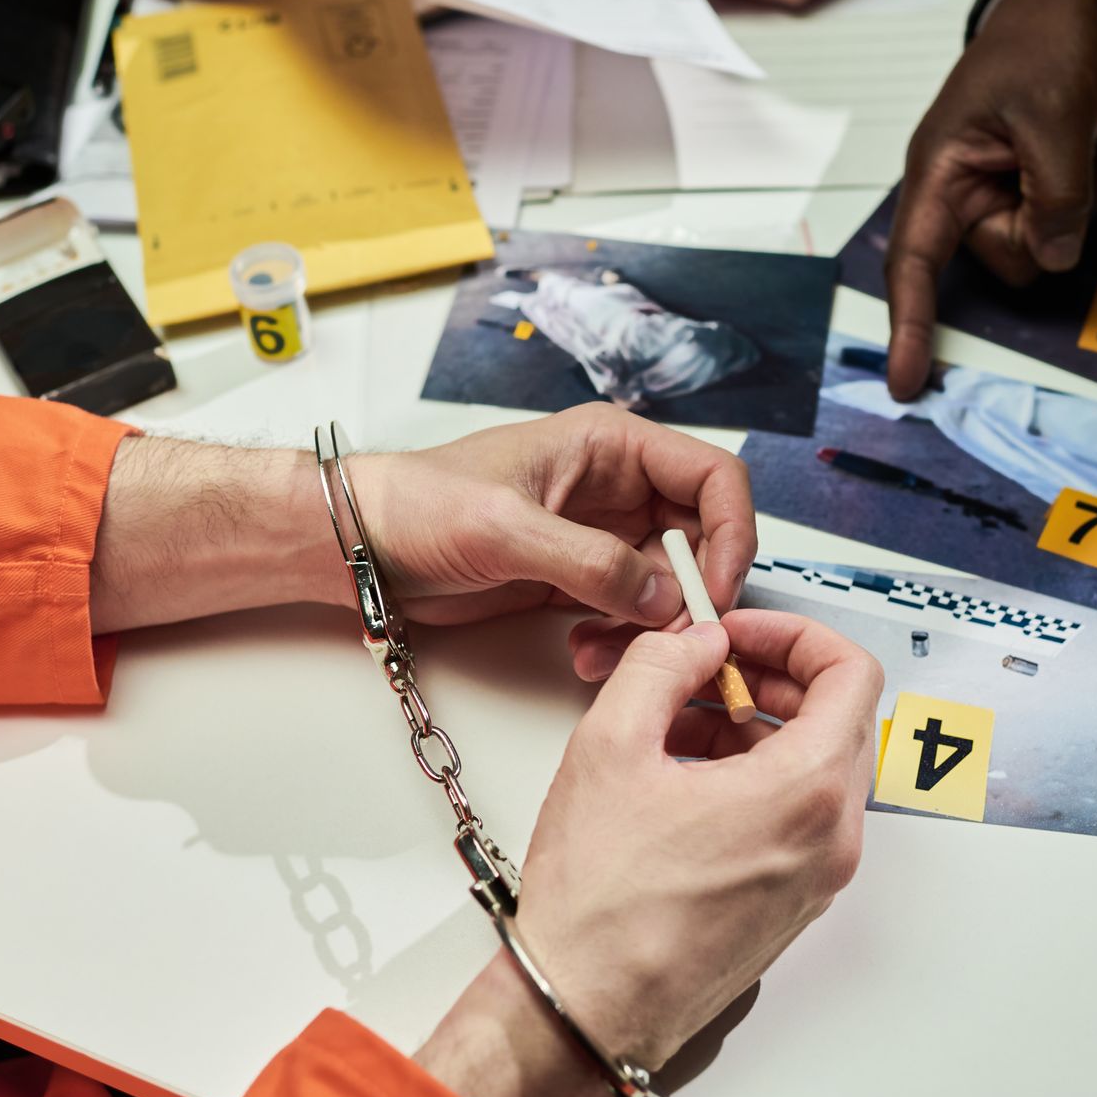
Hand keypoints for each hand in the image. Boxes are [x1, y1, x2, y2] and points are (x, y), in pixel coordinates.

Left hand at [348, 405, 754, 626]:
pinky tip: (586, 651)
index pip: (714, 476)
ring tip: (608, 650)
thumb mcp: (505, 526)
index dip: (734, 531)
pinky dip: (624, 639)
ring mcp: (602, 536)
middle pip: (704, 538)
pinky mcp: (580, 579)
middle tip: (671, 636)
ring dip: (655, 626)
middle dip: (693, 592)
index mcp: (610, 445)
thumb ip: (590, 561)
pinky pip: (632, 613)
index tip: (717, 587)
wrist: (363, 546)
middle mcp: (617, 488)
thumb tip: (662, 597)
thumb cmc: (418, 504)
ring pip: (671, 585)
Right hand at [416, 612, 880, 1096]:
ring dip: (758, 727)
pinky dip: (756, 777)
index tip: (740, 635)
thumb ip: (662, 665)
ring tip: (679, 724)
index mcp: (805, 793)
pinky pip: (798, 815)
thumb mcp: (611, 744)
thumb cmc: (599, 905)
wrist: (586, 1006)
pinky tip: (684, 778)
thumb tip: (696, 643)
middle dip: (772, 677)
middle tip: (708, 668)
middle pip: (839, 718)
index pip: (853, 673)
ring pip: (816, 766)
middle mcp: (830, 839)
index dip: (795, 634)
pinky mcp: (793, 903)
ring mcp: (817, 878)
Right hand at [882, 0, 1096, 398]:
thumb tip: (1056, 254)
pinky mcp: (1032, 193)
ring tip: (1076, 144)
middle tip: (1064, 159)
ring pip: (1041, 249)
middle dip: (1045, 226)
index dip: (910, 325)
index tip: (906, 382)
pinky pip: (1065, 228)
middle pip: (1005, 260)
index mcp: (940, 170)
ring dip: (1072, 206)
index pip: (915, 262)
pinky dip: (1087, 196)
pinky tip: (1084, 149)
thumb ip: (1054, 194)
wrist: (1075, 9)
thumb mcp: (1052, 115)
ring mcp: (999, 194)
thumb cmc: (1042, 44)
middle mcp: (962, 192)